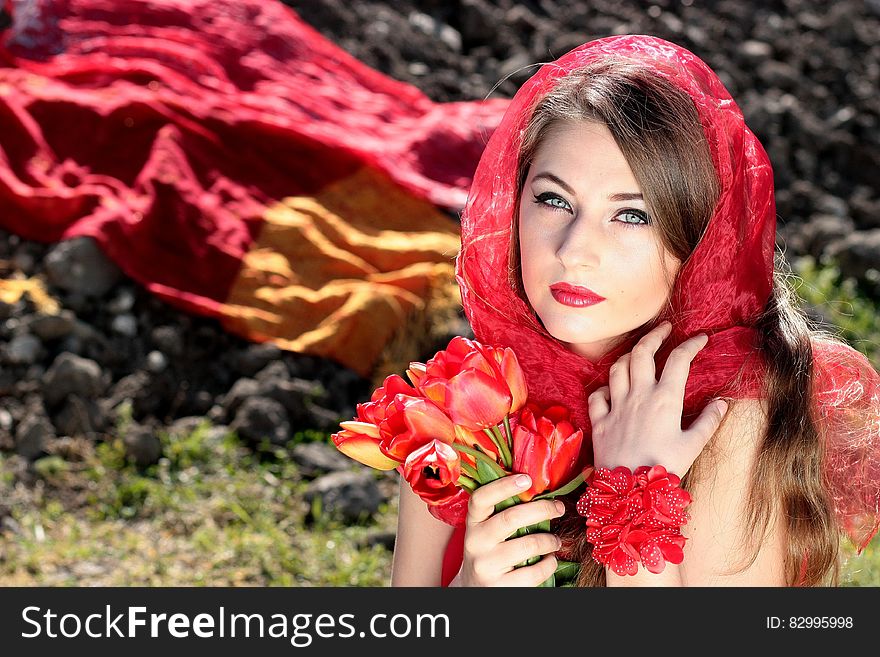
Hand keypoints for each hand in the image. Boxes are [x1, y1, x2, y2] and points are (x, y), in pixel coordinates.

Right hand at [452, 474, 564, 586]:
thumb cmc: (488, 551)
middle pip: (511, 518)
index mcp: (473, 523)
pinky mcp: (500, 587)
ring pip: (528, 545)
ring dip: (550, 540)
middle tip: (558, 508)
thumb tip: (536, 488)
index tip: (527, 479)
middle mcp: (476, 543)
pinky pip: (534, 572)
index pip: (481, 498)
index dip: (503, 486)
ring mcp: (486, 566)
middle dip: (542, 509)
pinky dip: (549, 564)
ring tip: (556, 541)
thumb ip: (501, 512)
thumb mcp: (486, 530)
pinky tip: (550, 560)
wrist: (473, 589)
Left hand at [587, 321, 728, 477]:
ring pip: (617, 368)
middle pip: (642, 352)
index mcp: (665, 399)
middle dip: (653, 336)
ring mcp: (616, 406)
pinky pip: (597, 394)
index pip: (678, 360)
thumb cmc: (664, 467)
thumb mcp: (692, 445)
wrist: (630, 489)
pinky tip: (610, 389)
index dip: (690, 344)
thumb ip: (708, 422)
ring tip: (637, 352)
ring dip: (628, 356)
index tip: (700, 338)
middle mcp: (638, 395)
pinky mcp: (599, 420)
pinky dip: (603, 387)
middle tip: (664, 329)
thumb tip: (722, 403)